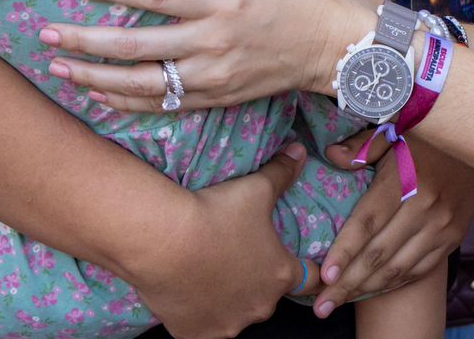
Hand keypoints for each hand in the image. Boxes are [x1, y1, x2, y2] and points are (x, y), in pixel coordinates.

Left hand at [40, 0, 379, 110]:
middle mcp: (212, 45)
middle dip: (85, 43)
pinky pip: (165, 105)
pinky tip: (99, 98)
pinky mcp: (219, 98)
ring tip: (60, 70)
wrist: (343, 50)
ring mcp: (214, 77)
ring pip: (142, 85)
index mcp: (224, 3)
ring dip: (96, 80)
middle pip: (135, 49)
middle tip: (46, 36)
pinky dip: (128, 103)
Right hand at [128, 144, 311, 338]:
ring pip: (236, 313)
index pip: (311, 280)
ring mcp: (225, 325)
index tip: (294, 259)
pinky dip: (199, 311)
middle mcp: (259, 307)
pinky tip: (189, 288)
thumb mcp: (257, 188)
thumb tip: (300, 151)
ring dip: (230, 298)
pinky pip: (202, 325)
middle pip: (268, 296)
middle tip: (239, 255)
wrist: (163, 240)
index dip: (306, 268)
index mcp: (281, 275)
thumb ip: (283, 172)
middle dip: (259, 279)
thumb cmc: (216, 214)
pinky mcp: (193, 334)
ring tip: (211, 270)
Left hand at [310, 135, 473, 317]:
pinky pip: (418, 270)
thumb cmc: (427, 139)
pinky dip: (392, 284)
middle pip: (379, 253)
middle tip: (321, 306)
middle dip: (347, 283)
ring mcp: (442, 227)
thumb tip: (331, 156)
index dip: (344, 251)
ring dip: (366, 290)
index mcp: (406, 180)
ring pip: (398, 268)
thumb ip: (362, 148)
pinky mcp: (452, 239)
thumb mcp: (394, 133)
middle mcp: (425, 207)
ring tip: (339, 303)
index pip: (368, 222)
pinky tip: (370, 291)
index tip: (323, 276)